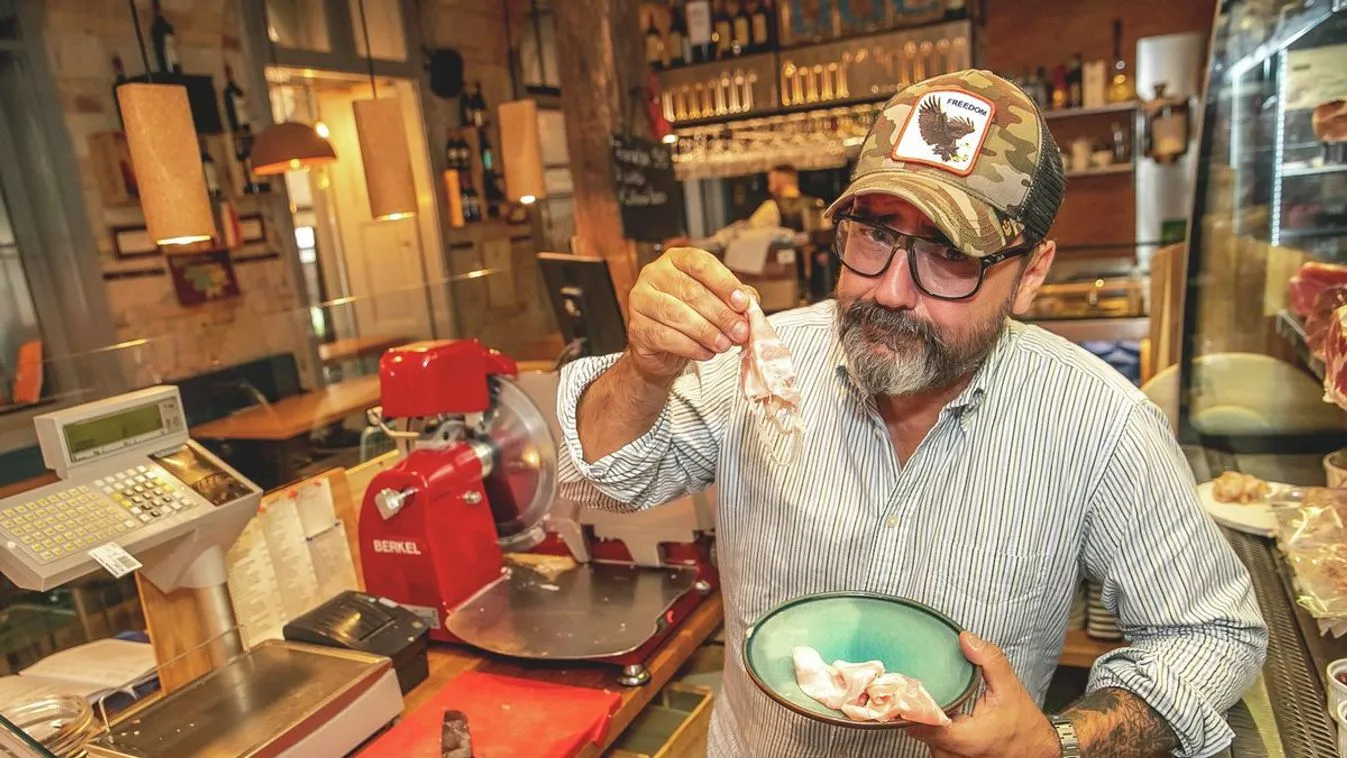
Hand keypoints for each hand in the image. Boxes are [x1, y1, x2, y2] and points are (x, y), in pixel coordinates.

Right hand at [624, 247, 754, 379]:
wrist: (663, 348)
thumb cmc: (690, 317)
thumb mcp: (715, 301)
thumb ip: (733, 299)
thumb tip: (750, 305)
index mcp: (676, 260)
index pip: (701, 264)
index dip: (724, 283)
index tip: (742, 303)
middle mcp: (654, 274)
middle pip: (691, 291)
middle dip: (721, 314)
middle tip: (740, 331)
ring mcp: (641, 300)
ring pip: (678, 315)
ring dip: (707, 332)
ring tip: (724, 344)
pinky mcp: (636, 327)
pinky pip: (666, 337)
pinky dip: (691, 347)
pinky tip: (706, 352)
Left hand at [908, 632, 1060, 757]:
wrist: (1035, 751)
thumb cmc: (1024, 726)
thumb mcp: (1010, 688)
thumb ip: (990, 661)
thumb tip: (966, 639)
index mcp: (965, 738)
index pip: (921, 723)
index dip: (913, 703)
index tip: (909, 685)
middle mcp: (953, 754)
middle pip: (919, 728)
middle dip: (920, 707)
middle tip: (921, 685)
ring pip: (924, 736)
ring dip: (926, 718)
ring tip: (931, 697)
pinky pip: (932, 742)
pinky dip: (934, 727)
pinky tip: (941, 713)